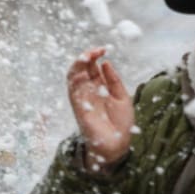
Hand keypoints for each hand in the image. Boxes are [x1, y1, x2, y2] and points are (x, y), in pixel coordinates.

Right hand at [67, 47, 133, 169]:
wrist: (117, 144)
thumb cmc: (121, 123)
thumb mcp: (122, 97)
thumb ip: (113, 81)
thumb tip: (105, 63)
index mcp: (100, 88)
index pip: (93, 68)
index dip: (95, 57)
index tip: (103, 49)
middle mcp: (89, 91)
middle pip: (82, 69)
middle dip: (86, 57)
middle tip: (96, 50)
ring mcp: (82, 98)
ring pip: (74, 76)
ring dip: (78, 64)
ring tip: (87, 55)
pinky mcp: (78, 106)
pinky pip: (72, 89)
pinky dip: (74, 77)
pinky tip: (82, 68)